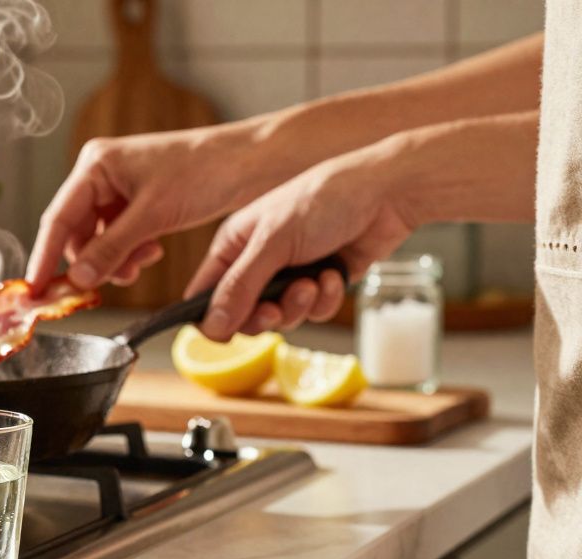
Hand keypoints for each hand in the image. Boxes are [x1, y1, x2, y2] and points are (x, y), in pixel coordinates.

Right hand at [26, 123, 274, 292]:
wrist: (251, 164)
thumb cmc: (205, 172)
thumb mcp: (153, 216)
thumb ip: (111, 249)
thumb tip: (78, 279)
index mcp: (96, 164)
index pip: (58, 218)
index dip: (44, 256)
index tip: (35, 290)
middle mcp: (100, 174)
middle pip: (75, 232)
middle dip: (93, 261)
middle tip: (107, 284)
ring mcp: (118, 188)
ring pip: (97, 239)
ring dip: (114, 259)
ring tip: (140, 264)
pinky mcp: (136, 202)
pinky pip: (117, 237)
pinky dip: (129, 252)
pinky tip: (151, 252)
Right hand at [185, 142, 415, 341]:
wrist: (385, 194)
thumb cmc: (324, 201)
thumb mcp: (273, 243)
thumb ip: (240, 286)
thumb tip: (211, 326)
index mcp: (233, 246)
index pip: (204, 296)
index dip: (212, 319)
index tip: (228, 332)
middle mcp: (256, 262)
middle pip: (242, 315)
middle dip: (262, 317)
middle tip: (276, 310)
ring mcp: (289, 274)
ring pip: (281, 318)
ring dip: (299, 306)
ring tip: (313, 282)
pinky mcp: (319, 283)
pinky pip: (313, 312)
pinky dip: (324, 299)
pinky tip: (334, 274)